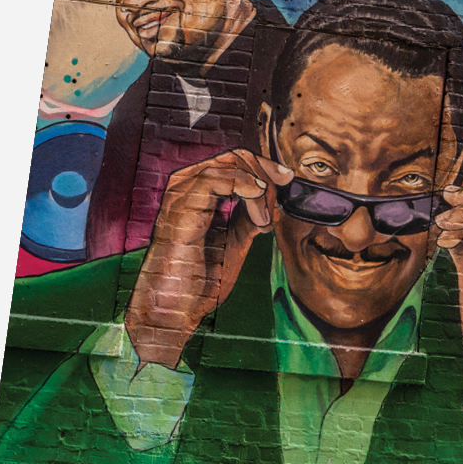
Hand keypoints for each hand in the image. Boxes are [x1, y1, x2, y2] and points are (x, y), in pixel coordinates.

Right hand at [125, 148, 293, 369]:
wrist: (174, 307)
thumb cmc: (197, 278)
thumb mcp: (234, 241)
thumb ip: (248, 216)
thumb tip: (270, 199)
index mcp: (195, 190)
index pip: (235, 160)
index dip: (266, 167)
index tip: (288, 183)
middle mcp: (185, 185)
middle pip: (236, 156)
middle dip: (267, 176)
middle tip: (277, 206)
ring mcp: (181, 193)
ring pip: (231, 164)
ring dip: (260, 191)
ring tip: (263, 223)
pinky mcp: (181, 207)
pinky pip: (220, 180)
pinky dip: (250, 196)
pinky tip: (257, 222)